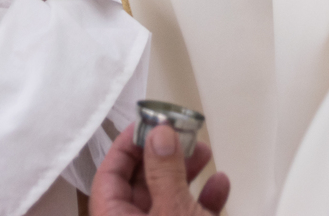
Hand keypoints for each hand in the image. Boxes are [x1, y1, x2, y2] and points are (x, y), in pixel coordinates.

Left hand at [90, 124, 228, 215]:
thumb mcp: (173, 213)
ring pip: (166, 198)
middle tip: (181, 133)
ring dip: (186, 173)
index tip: (147, 123)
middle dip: (164, 155)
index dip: (127, 145)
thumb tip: (159, 134)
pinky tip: (220, 183)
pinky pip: (186, 215)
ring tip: (204, 151)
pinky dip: (203, 200)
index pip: (108, 176)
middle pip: (141, 184)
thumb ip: (165, 173)